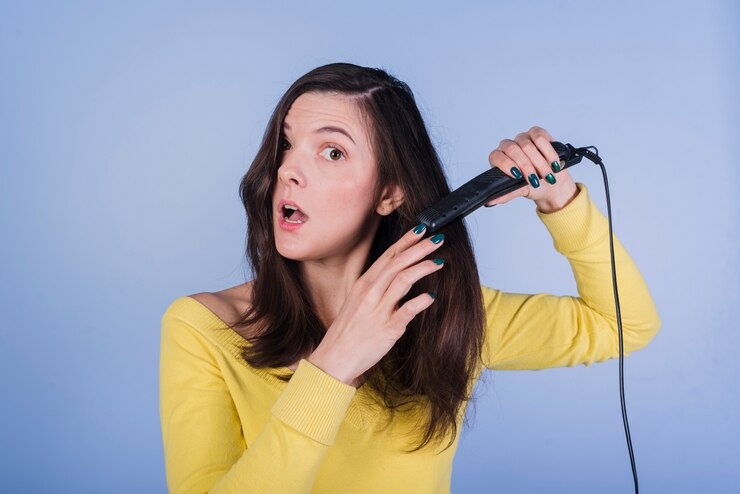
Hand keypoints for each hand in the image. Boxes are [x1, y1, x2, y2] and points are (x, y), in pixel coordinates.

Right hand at [307, 225, 444, 386]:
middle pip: (398, 263)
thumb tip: (397, 278)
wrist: (334, 358)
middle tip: (437, 239)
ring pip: (403, 280)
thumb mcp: (358, 302)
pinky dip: (420, 301)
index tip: (421, 230)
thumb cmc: (348, 332)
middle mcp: (370, 293)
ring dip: (423, 268)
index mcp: (364, 284)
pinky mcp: (387, 329)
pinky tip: (431, 296)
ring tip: (438, 262)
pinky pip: (407, 311)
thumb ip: (377, 289)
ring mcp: (378, 310)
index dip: (406, 241)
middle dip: (419, 248)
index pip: (388, 256)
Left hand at [485, 126, 577, 212]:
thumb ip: (505, 194)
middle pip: (512, 149)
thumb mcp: (519, 191)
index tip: (517, 175)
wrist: (551, 183)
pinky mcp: (536, 133)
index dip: (506, 165)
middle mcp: (509, 147)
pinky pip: (539, 137)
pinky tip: (552, 162)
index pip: (496, 156)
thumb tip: (490, 202)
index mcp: (500, 159)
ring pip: (526, 145)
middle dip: (525, 166)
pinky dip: (547, 151)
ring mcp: (522, 138)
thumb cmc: (532, 185)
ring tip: (547, 175)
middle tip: (535, 180)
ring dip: (539, 162)